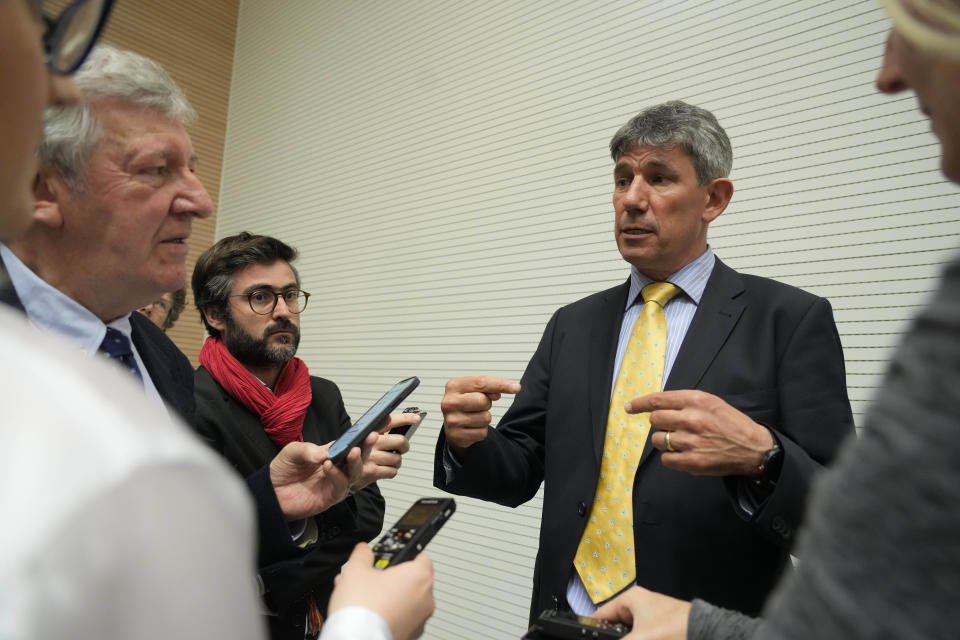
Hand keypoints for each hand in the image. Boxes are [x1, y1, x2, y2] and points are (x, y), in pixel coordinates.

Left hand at [269, 436, 374, 519]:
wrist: (271, 493)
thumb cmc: (283, 470)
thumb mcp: (293, 451)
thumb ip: (309, 450)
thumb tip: (327, 453)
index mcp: (332, 452)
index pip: (352, 441)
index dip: (363, 434)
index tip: (374, 423)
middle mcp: (337, 466)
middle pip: (359, 456)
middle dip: (367, 446)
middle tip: (370, 436)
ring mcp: (336, 481)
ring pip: (356, 472)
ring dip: (356, 461)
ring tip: (352, 452)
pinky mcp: (331, 496)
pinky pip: (341, 486)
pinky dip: (337, 475)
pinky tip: (328, 467)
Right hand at [329, 543, 434, 639]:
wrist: (359, 639)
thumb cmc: (364, 609)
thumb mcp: (356, 570)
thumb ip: (363, 555)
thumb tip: (363, 551)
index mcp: (420, 576)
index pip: (423, 557)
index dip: (406, 555)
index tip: (393, 558)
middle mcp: (426, 599)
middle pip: (412, 581)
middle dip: (391, 579)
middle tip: (371, 579)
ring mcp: (420, 619)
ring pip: (406, 601)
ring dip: (389, 597)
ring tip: (364, 597)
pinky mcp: (411, 635)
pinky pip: (402, 618)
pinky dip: (390, 614)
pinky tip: (369, 613)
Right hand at [349, 413, 416, 490]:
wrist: (330, 473)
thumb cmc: (344, 454)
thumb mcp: (355, 437)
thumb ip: (373, 431)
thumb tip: (399, 424)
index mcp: (364, 431)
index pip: (387, 421)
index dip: (404, 418)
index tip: (416, 418)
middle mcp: (368, 443)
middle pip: (399, 441)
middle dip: (404, 444)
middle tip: (401, 446)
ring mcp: (370, 459)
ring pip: (397, 458)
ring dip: (396, 460)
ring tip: (388, 459)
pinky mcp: (370, 474)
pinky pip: (392, 472)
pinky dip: (390, 471)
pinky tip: (383, 468)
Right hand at [440, 375, 520, 452]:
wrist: (452, 424)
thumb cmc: (465, 403)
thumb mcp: (474, 389)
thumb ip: (488, 387)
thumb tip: (498, 393)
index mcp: (453, 386)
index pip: (481, 382)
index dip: (501, 384)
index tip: (516, 387)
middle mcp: (449, 402)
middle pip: (483, 401)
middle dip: (487, 404)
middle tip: (479, 406)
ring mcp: (451, 420)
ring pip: (485, 418)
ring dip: (484, 418)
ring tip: (474, 416)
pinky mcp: (456, 436)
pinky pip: (483, 432)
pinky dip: (481, 430)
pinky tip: (471, 427)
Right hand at [593, 585, 689, 639]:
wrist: (707, 634)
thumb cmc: (671, 630)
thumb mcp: (639, 639)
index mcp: (630, 599)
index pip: (601, 615)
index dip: (592, 629)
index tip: (586, 639)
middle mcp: (639, 606)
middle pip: (615, 626)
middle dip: (612, 636)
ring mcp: (651, 619)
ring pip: (630, 633)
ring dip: (628, 639)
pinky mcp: (662, 630)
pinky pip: (642, 636)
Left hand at [626, 390, 773, 475]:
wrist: (754, 449)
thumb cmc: (731, 424)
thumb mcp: (711, 402)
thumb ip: (685, 403)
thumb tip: (656, 406)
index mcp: (696, 401)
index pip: (658, 400)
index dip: (639, 403)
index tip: (629, 407)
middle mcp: (691, 419)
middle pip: (655, 420)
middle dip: (661, 424)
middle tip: (675, 428)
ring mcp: (691, 441)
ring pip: (658, 440)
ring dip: (666, 441)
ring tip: (683, 442)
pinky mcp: (692, 461)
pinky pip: (666, 459)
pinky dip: (672, 458)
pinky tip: (685, 454)